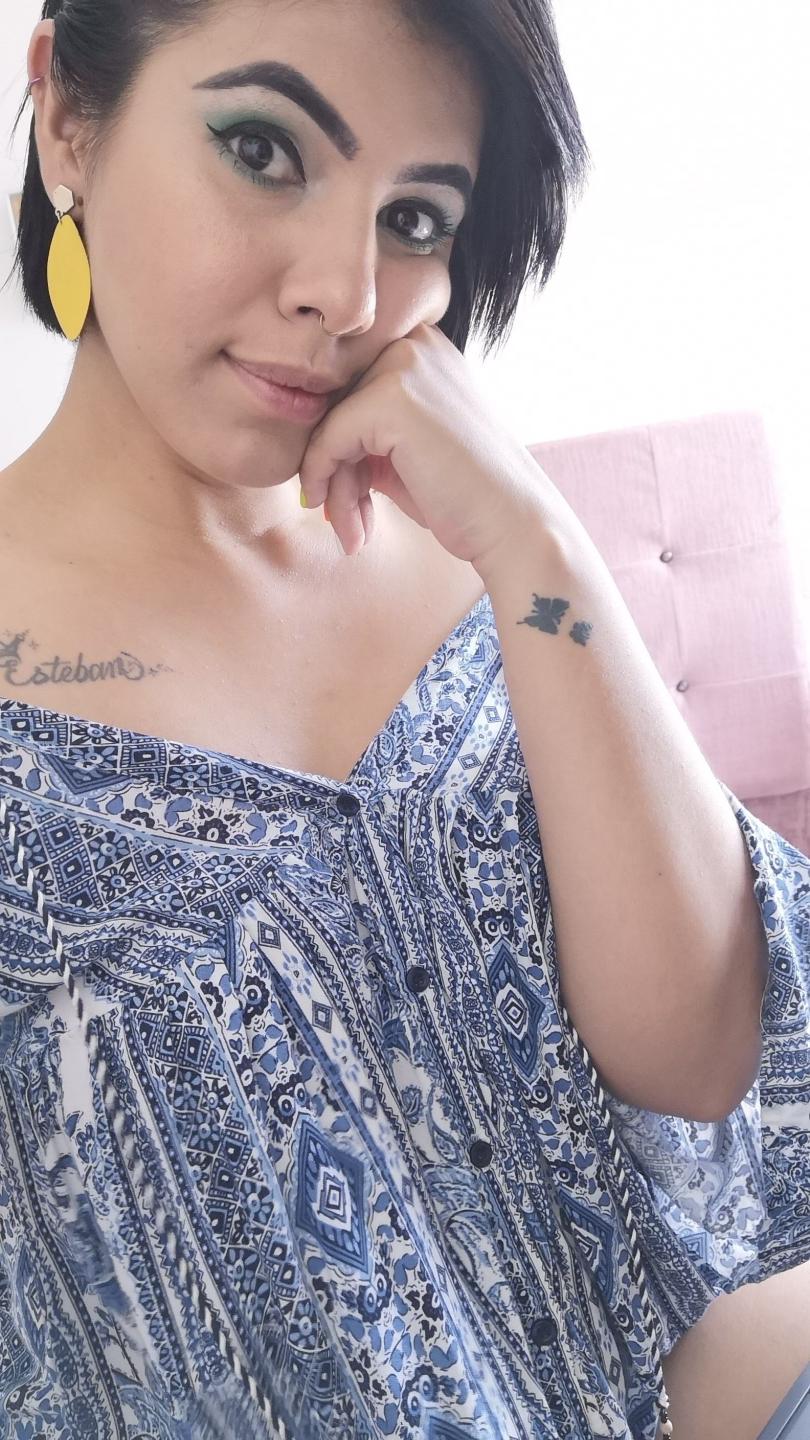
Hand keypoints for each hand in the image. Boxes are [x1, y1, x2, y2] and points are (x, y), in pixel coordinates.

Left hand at [297, 321, 555, 574]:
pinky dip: (327, 483)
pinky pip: (328, 439)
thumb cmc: (462, 496)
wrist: (512, 525)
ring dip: (333, 487)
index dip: (340, 447)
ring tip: (353, 532)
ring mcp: (404, 364)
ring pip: (328, 424)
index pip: (349, 388)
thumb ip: (360, 432)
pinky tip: (349, 523)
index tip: (350, 498)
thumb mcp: (403, 451)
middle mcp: (415, 343)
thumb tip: (301, 441)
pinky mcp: (391, 397)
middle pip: (335, 404)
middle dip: (335, 470)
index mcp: (422, 348)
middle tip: (351, 522)